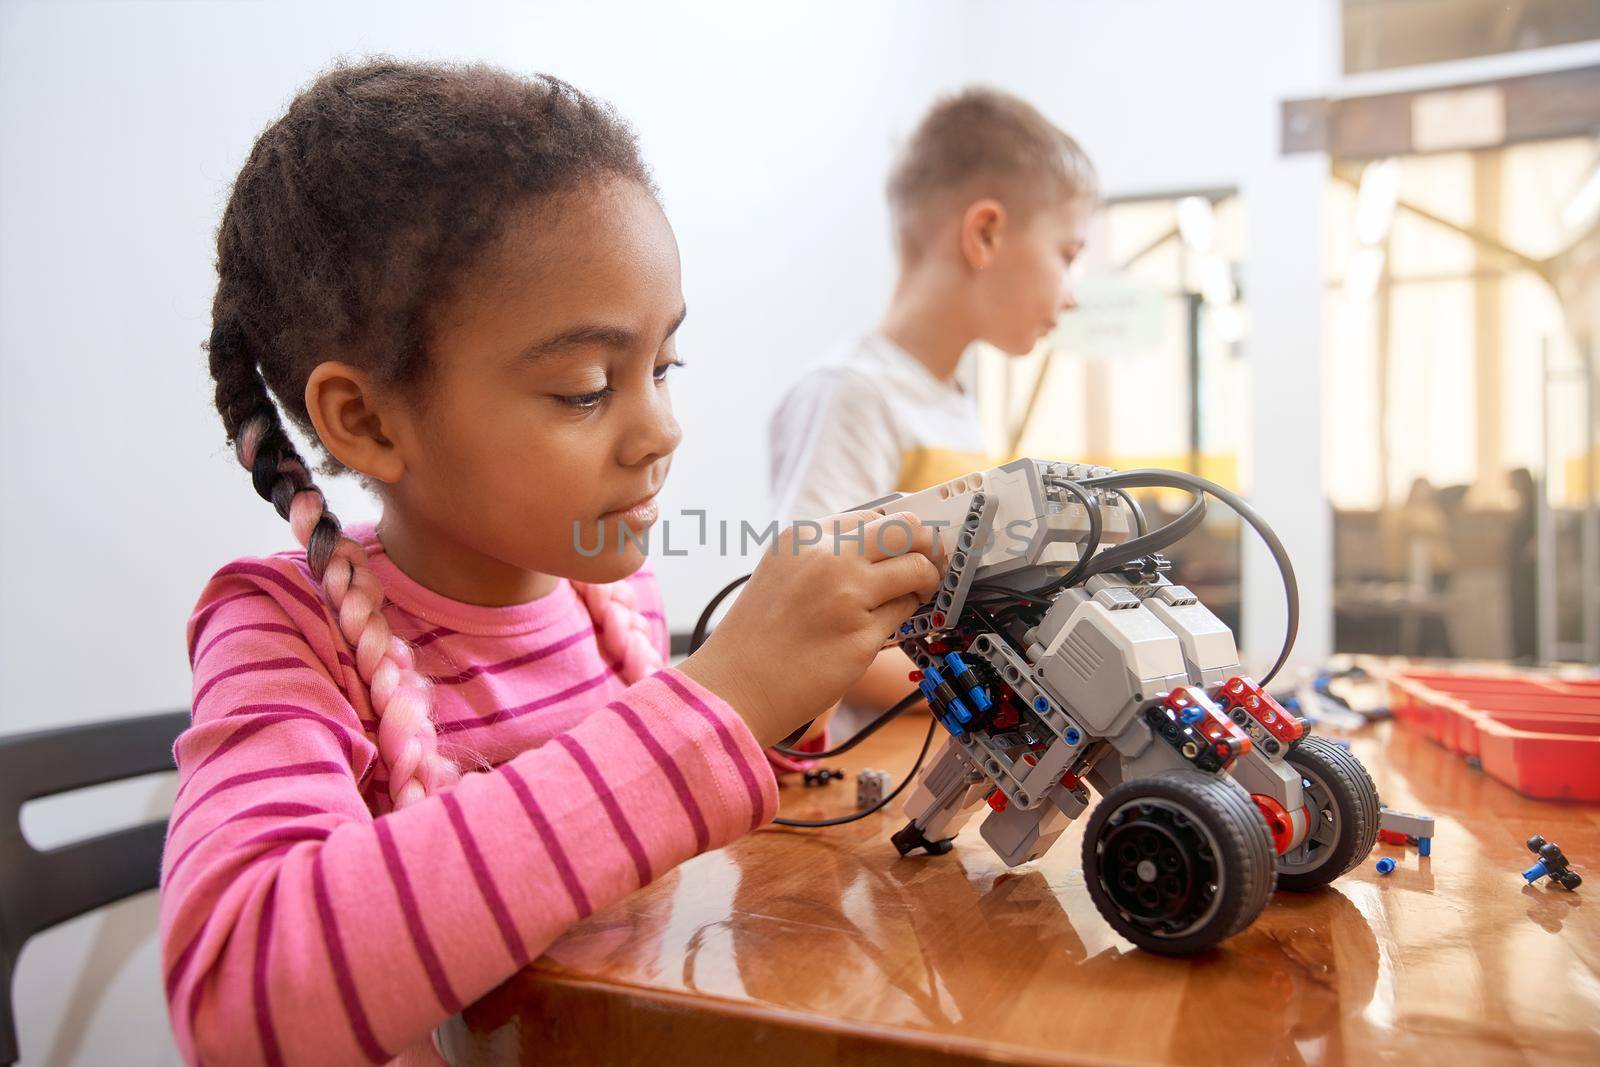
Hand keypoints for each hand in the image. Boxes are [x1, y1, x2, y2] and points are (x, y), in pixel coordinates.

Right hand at [678, 511, 941, 745]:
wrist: (735, 686)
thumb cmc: (759, 634)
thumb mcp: (783, 570)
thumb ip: (827, 552)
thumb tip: (887, 544)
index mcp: (805, 536)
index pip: (877, 514)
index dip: (901, 530)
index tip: (911, 543)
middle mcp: (828, 559)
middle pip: (908, 529)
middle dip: (926, 544)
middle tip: (927, 562)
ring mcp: (848, 598)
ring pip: (917, 570)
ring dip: (924, 583)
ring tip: (911, 597)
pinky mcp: (862, 639)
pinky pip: (905, 616)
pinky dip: (902, 620)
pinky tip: (879, 628)